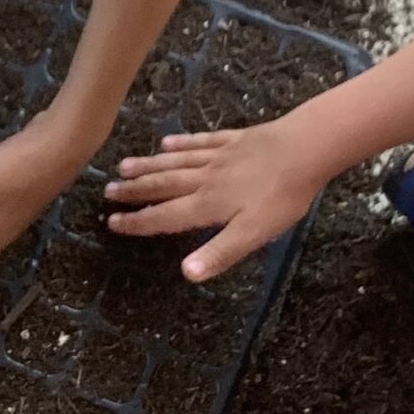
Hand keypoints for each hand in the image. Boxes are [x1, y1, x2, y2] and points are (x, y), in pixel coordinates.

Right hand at [102, 114, 326, 281]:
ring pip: (175, 162)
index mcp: (208, 205)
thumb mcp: (254, 233)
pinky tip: (168, 142)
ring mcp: (219, 156)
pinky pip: (200, 142)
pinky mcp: (234, 140)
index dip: (138, 222)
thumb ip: (220, 252)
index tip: (113, 223)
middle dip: (135, 191)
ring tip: (124, 167)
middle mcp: (206, 179)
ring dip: (148, 166)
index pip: (165, 216)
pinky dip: (181, 143)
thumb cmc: (282, 195)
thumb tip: (186, 274)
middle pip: (163, 185)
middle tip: (108, 191)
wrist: (306, 148)